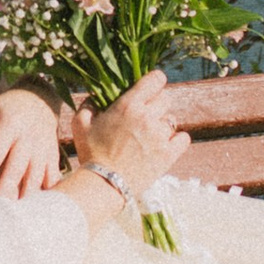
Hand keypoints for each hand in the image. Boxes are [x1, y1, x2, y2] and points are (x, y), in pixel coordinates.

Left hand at [0, 85, 61, 222]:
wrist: (40, 101)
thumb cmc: (6, 110)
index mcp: (9, 125)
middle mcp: (28, 139)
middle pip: (14, 172)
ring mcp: (43, 151)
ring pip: (32, 181)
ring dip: (20, 203)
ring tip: (6, 223)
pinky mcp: (52, 161)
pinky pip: (50, 184)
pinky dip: (42, 200)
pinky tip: (32, 217)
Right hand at [69, 71, 183, 199]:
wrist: (105, 184)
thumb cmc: (91, 154)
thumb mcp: (80, 125)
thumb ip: (87, 105)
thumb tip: (94, 96)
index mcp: (128, 105)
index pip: (155, 79)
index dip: (154, 81)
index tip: (150, 87)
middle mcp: (148, 117)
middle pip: (166, 98)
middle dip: (157, 104)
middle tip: (147, 115)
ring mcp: (160, 135)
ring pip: (173, 119)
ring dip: (164, 123)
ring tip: (152, 134)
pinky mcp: (169, 154)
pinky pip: (183, 138)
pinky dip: (177, 140)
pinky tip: (167, 144)